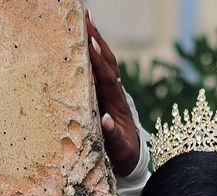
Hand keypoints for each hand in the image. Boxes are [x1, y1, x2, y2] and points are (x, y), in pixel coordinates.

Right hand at [85, 9, 139, 176]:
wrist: (133, 157)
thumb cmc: (125, 156)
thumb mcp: (121, 151)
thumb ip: (114, 137)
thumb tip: (105, 120)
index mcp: (119, 106)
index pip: (108, 80)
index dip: (100, 63)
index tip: (92, 44)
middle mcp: (116, 94)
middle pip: (108, 63)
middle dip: (98, 40)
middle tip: (86, 16)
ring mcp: (112, 92)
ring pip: (104, 62)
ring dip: (95, 40)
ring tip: (85, 17)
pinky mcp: (106, 94)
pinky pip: (98, 69)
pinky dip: (91, 52)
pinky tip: (83, 38)